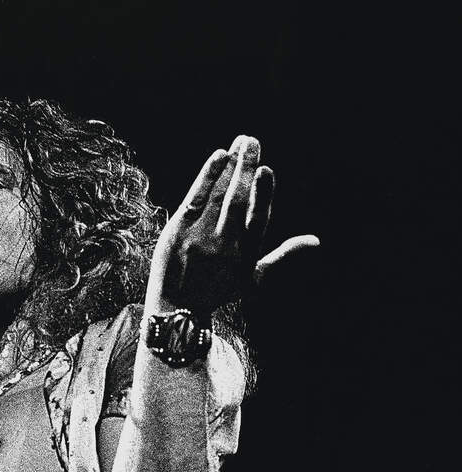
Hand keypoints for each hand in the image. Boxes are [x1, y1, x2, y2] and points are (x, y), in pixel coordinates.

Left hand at [147, 135, 318, 314]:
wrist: (176, 308)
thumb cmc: (218, 291)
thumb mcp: (254, 277)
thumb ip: (284, 255)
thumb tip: (316, 241)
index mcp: (245, 255)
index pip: (257, 220)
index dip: (262, 195)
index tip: (267, 170)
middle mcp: (223, 246)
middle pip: (237, 202)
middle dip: (245, 169)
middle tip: (252, 141)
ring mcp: (199, 238)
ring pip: (219, 196)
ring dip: (230, 166)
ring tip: (241, 142)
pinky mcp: (178, 231)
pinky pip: (196, 198)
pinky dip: (207, 176)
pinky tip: (219, 155)